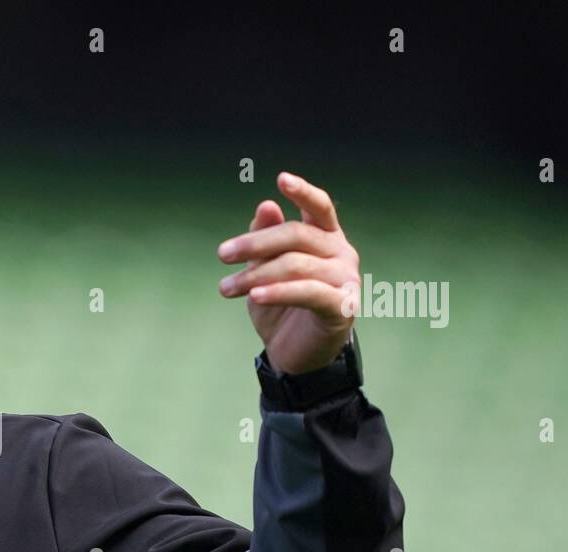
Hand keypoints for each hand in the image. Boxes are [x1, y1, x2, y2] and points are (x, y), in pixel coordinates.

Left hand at [217, 172, 359, 374]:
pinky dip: (277, 292)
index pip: (319, 207)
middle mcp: (341, 253)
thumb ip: (265, 240)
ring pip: (295, 265)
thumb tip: (265, 205)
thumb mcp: (264, 271)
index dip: (302, 192)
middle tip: (222, 254)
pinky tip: (255, 295)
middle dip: (255, 243)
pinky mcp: (342, 307)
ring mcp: (345, 279)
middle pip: (297, 235)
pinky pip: (307, 293)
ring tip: (225, 288)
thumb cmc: (281, 308)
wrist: (296, 355)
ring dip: (254, 276)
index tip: (281, 179)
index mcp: (327, 238)